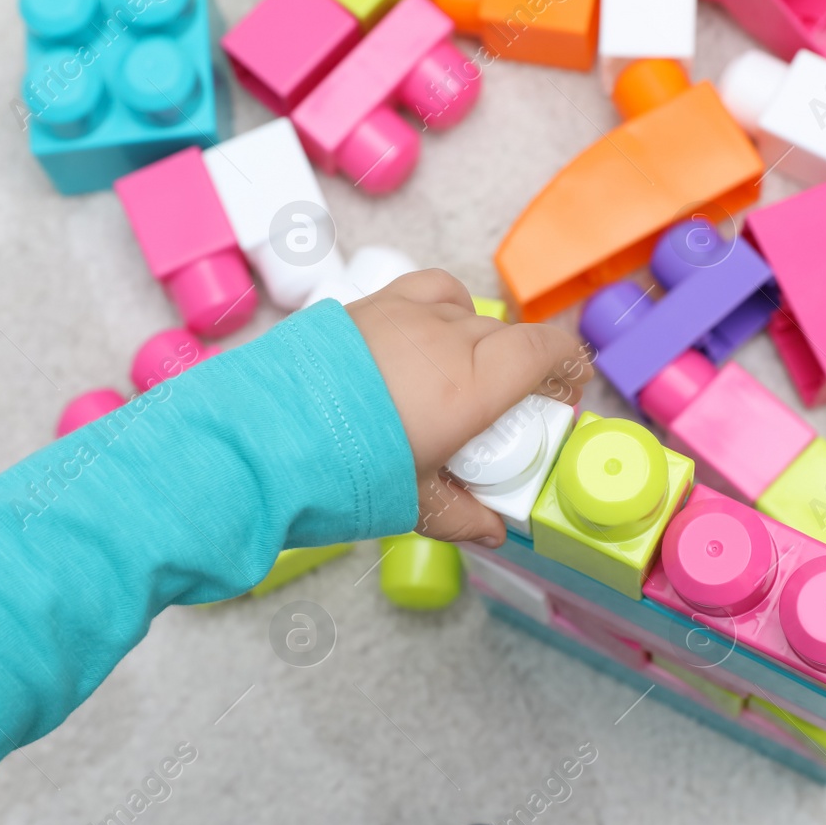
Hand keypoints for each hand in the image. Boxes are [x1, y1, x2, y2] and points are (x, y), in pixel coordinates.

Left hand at [346, 270, 592, 546]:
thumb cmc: (343, 472)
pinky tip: (422, 345)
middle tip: (510, 408)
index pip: (546, 348)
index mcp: (472, 385)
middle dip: (522, 367)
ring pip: (465, 310)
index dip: (567, 365)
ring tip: (462, 375)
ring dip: (478, 337)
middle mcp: (446, 337)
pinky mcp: (365, 307)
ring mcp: (403, 314)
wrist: (258, 440)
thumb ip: (463, 514)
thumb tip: (494, 529)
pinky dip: (438, 312)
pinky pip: (423, 295)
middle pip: (507, 336)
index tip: (567, 390)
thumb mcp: (414, 504)